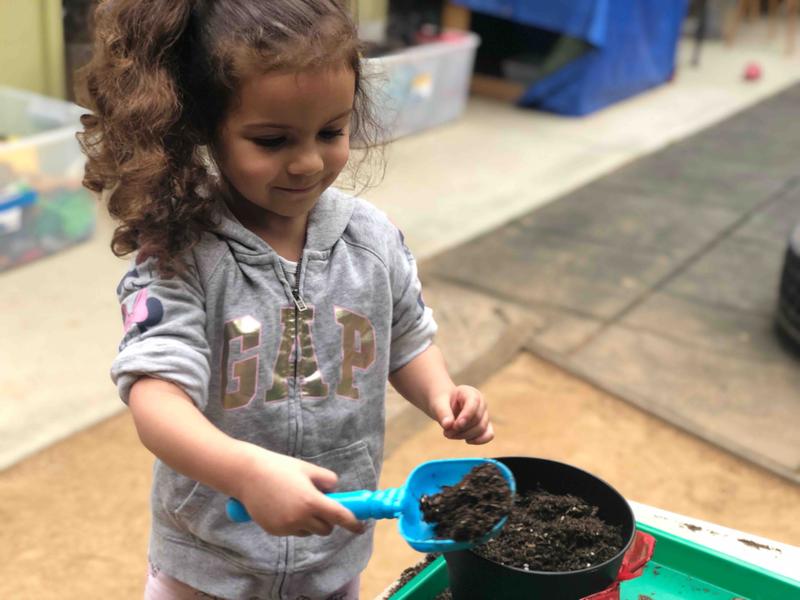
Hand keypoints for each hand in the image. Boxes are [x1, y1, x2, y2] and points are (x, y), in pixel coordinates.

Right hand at [235, 446, 365, 537]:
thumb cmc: (279, 467)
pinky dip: (295, 523)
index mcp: (311, 501)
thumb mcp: (308, 469)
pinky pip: (293, 531)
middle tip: (323, 505)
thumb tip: (334, 492)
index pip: (339, 517)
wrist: (246, 474)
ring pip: (309, 532)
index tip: (361, 527)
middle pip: (326, 529)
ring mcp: (285, 527)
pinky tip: (283, 506)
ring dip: (310, 522)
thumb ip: (327, 480)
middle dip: (328, 521)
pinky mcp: (274, 530)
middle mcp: (299, 518)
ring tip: (297, 500)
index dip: (353, 523)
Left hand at [433, 385, 493, 444]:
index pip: (473, 404)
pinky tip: (466, 440)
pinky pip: (489, 435)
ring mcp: (484, 414)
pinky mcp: (485, 425)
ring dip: (465, 435)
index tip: (455, 426)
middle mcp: (481, 403)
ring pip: (481, 429)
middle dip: (461, 429)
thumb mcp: (438, 404)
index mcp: (470, 393)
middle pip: (477, 419)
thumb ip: (443, 413)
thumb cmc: (442, 402)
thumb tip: (448, 425)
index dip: (466, 416)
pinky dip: (479, 440)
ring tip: (450, 434)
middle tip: (446, 432)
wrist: (444, 406)